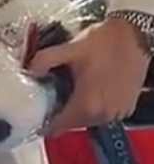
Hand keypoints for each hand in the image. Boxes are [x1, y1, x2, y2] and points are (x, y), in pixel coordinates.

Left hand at [29, 19, 150, 133]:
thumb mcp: (69, 49)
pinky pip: (103, 114)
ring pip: (88, 119)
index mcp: (86, 105)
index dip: (44, 122)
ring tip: (68, 89)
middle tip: (49, 94)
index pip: (59, 126)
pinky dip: (94, 106)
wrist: (134, 37)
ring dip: (78, 109)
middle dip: (60, 111)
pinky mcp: (127, 108)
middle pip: (73, 123)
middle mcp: (103, 115)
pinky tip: (88, 88)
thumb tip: (29, 71)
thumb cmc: (102, 43)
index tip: (34, 114)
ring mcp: (117, 114)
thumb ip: (45, 60)